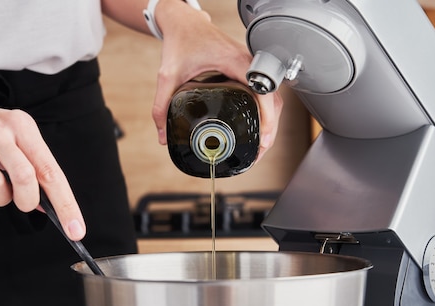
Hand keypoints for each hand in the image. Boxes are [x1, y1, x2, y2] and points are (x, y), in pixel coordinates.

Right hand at [0, 90, 85, 239]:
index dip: (66, 204)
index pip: (50, 171)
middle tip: (24, 202)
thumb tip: (49, 206)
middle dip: (28, 200)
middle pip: (25, 177)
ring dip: (1, 199)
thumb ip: (36, 169)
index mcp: (22, 126)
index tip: (76, 230)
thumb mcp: (20, 139)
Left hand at [151, 1, 282, 158]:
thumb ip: (161, 106)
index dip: (267, 118)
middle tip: (258, 152)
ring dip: (269, 122)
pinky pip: (263, 92)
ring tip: (259, 145)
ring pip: (271, 97)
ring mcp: (250, 66)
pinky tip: (255, 127)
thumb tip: (163, 135)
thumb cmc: (181, 40)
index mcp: (235, 62)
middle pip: (272, 100)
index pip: (262, 92)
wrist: (184, 23)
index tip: (263, 139)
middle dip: (269, 129)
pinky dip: (264, 111)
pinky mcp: (247, 70)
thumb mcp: (167, 76)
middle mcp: (248, 63)